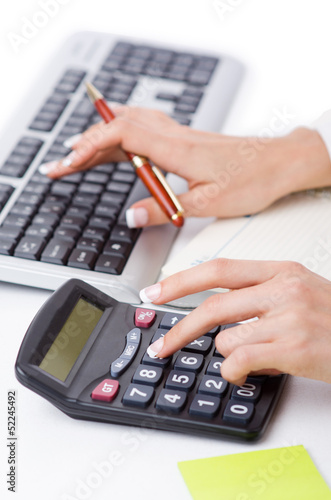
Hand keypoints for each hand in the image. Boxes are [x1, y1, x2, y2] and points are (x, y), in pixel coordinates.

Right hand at [40, 106, 330, 226]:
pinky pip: (144, 129)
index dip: (90, 147)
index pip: (121, 136)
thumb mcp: (207, 204)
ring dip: (101, 137)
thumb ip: (165, 210)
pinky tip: (115, 142)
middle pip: (118, 127)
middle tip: (61, 164)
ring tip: (77, 153)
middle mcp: (174, 136)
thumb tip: (132, 216)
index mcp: (176, 149)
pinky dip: (121, 134)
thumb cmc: (252, 179)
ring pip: (130, 125)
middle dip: (85, 144)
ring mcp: (179, 135)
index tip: (69, 164)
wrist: (279, 162)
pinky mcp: (184, 140)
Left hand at [140, 259, 330, 384]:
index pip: (218, 269)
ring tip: (258, 358)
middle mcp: (283, 288)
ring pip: (227, 340)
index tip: (156, 291)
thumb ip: (258, 299)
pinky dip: (238, 372)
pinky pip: (240, 361)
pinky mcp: (293, 346)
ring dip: (233, 356)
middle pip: (212, 306)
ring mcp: (289, 316)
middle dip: (180, 330)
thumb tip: (217, 321)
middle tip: (162, 346)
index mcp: (281, 271)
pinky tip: (254, 371)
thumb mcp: (298, 294)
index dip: (181, 281)